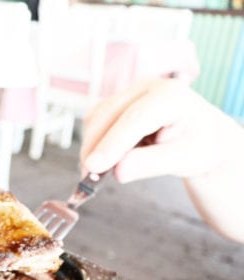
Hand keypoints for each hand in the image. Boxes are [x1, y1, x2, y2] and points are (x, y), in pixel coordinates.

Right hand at [80, 78, 243, 243]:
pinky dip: (95, 143)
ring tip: (100, 173)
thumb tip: (119, 172)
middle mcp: (148, 88)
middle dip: (95, 148)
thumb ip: (152, 164)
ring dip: (92, 146)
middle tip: (89, 179)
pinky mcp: (117, 103)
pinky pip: (96, 122)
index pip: (135, 119)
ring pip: (97, 118)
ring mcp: (130, 93)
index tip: (93, 167)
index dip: (112, 143)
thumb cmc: (199, 146)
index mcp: (173, 96)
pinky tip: (106, 159)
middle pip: (109, 115)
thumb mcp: (186, 160)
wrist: (204, 137)